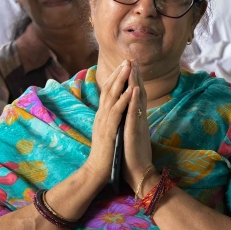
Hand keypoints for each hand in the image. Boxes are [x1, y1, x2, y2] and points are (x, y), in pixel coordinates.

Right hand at [83, 59, 134, 186]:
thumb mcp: (109, 131)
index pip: (108, 92)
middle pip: (109, 89)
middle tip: (128, 59)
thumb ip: (111, 119)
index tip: (125, 65)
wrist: (99, 170)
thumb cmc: (106, 153)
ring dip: (121, 80)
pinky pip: (117, 112)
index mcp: (103, 115)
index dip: (116, 77)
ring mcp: (104, 121)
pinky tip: (131, 89)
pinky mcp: (109, 130)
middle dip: (119, 73)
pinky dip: (124, 99)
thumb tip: (117, 110)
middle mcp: (102, 115)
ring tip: (129, 67)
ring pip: (112, 96)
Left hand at [122, 62, 154, 194]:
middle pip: (137, 94)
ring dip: (136, 83)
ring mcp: (137, 125)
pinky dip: (134, 101)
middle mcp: (138, 119)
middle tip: (132, 59)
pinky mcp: (134, 133)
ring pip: (137, 100)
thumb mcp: (131, 135)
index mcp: (136, 120)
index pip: (134, 97)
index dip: (133, 81)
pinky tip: (134, 90)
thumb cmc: (133, 157)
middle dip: (135, 76)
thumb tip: (129, 113)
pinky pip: (134, 114)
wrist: (139, 174)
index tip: (130, 67)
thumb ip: (131, 123)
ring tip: (133, 68)